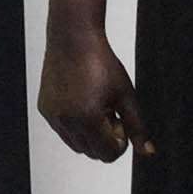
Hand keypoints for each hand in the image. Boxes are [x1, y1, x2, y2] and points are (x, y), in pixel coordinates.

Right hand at [38, 22, 148, 161]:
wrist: (73, 38)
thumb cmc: (100, 62)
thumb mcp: (126, 95)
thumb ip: (138, 127)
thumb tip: (147, 151)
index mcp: (87, 117)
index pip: (108, 154)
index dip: (120, 140)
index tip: (120, 118)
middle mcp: (65, 120)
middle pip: (92, 153)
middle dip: (104, 138)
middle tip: (108, 110)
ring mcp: (52, 116)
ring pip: (76, 145)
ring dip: (90, 134)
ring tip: (95, 105)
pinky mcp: (45, 110)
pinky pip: (63, 131)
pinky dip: (75, 125)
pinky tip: (81, 101)